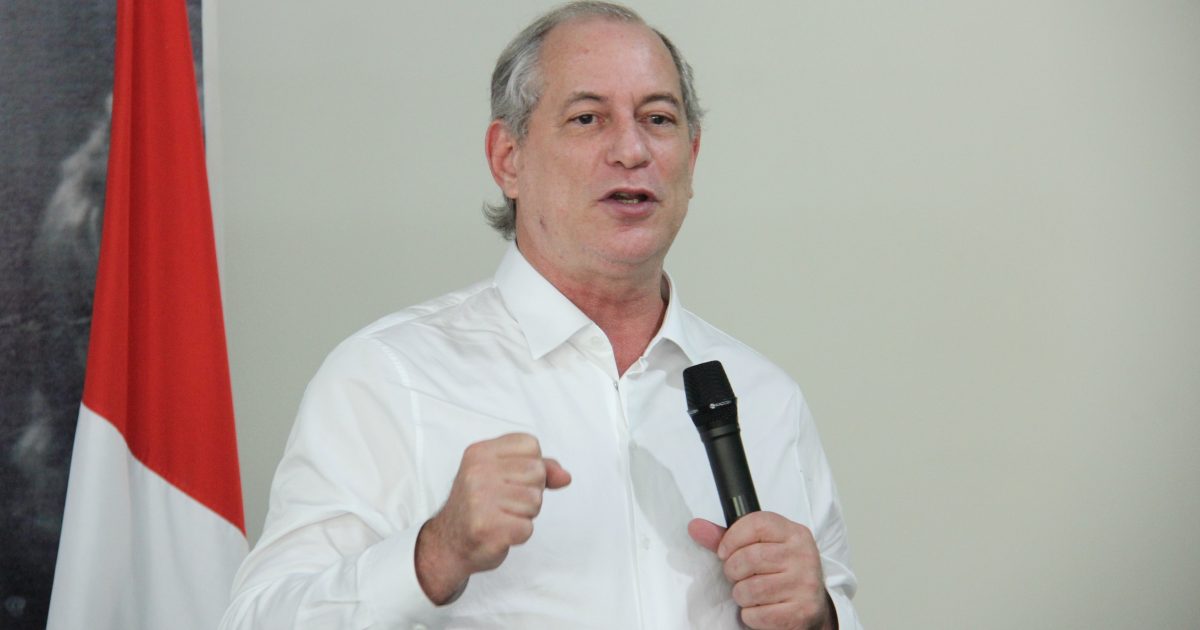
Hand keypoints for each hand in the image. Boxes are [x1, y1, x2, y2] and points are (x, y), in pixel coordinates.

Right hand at [415, 433, 570, 603]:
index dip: (531, 465)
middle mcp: (477, 472)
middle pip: (537, 472)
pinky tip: (499, 532)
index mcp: (481, 452)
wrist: (448, 543)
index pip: (531, 445)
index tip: (510, 480)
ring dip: (525, 514)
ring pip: (535, 501)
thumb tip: (565, 477)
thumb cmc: (480, 506)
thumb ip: (539, 468)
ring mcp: (480, 500)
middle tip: (505, 503)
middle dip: (530, 492)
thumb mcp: (504, 475)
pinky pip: (527, 528)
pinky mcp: (487, 528)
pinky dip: (519, 534)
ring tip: (502, 516)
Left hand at [688, 512, 833, 629]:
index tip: (724, 552)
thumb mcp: (761, 548)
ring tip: (751, 594)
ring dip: (742, 595)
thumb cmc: (781, 574)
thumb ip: (727, 538)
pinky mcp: (801, 612)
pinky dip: (751, 616)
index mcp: (794, 534)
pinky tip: (761, 609)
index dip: (731, 539)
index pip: (756, 524)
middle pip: (749, 558)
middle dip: (733, 571)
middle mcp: (804, 556)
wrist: (811, 608)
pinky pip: (758, 615)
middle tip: (737, 576)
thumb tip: (695, 527)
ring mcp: (805, 585)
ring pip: (750, 589)